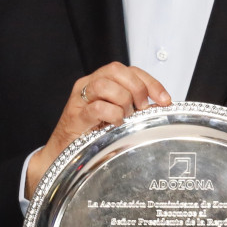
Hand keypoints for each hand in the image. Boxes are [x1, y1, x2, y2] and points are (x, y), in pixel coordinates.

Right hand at [25, 62, 170, 197]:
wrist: (62, 155)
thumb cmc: (92, 135)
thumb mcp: (117, 116)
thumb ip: (134, 107)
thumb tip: (160, 107)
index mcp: (102, 82)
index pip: (130, 70)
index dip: (150, 82)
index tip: (164, 99)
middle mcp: (89, 85)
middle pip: (117, 70)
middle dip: (137, 88)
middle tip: (142, 109)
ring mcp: (80, 99)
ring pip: (104, 84)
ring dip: (123, 100)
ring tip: (126, 117)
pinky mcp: (75, 117)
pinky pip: (96, 107)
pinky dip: (112, 114)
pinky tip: (116, 124)